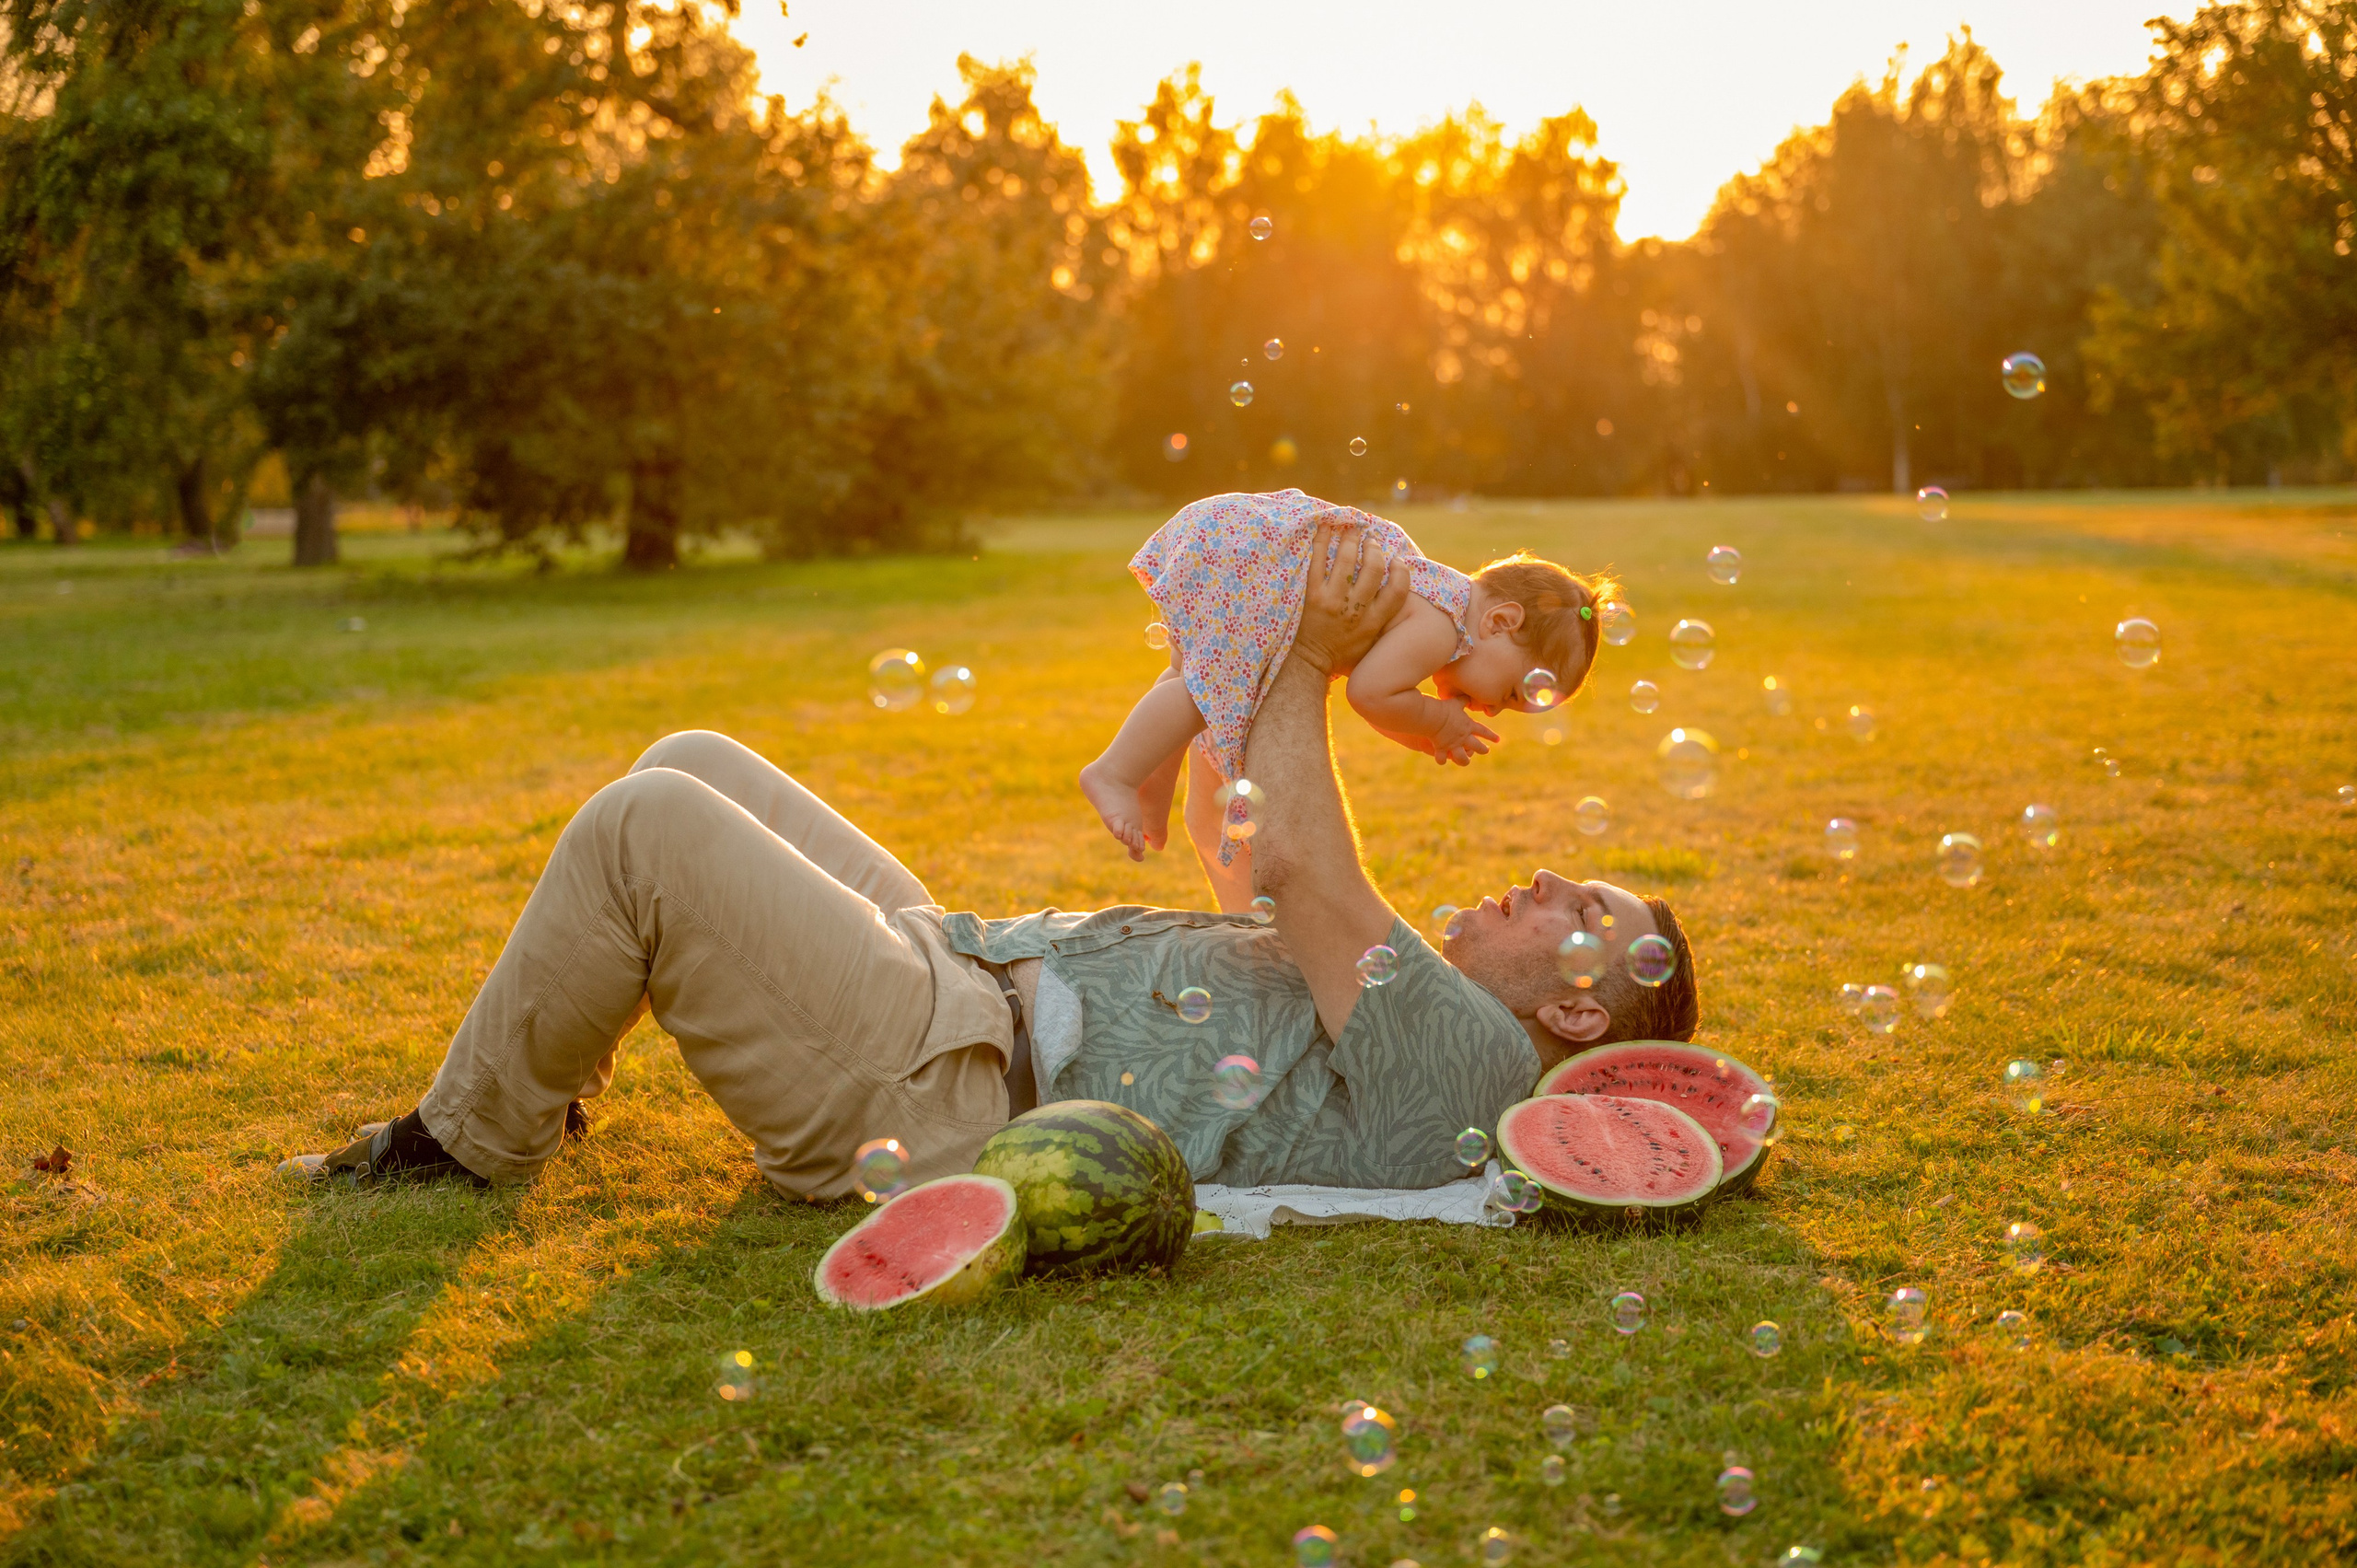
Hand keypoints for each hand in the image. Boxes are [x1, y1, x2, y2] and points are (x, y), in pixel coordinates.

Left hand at [1291, 520, 1408, 677]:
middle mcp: (1356, 610)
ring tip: (1352, 530)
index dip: (1401, 570)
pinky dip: (1321, 542)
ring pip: (1346, 561)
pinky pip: (1317, 563)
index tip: (1397, 560)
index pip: (1397, 590)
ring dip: (1350, 539)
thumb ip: (1387, 619)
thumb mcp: (1374, 641)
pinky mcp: (1313, 596)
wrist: (1313, 661)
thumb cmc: (1347, 653)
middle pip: (1373, 569)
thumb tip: (1401, 589)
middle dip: (1374, 549)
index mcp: (1375, 621)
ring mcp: (1333, 602)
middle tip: (1371, 541)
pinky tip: (1325, 526)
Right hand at [1427, 702, 1499, 765]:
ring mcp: (1453, 745)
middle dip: (1483, 750)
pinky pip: (1443, 758)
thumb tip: (1468, 695)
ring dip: (1464, 761)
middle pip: (1477, 747)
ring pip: (1463, 758)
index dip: (1491, 736)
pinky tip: (1442, 760)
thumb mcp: (1456, 702)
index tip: (1498, 740)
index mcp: (1468, 726)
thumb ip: (1464, 700)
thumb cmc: (1445, 708)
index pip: (1483, 732)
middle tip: (1486, 751)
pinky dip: (1442, 760)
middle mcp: (1463, 738)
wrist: (1433, 716)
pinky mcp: (1442, 749)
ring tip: (1465, 761)